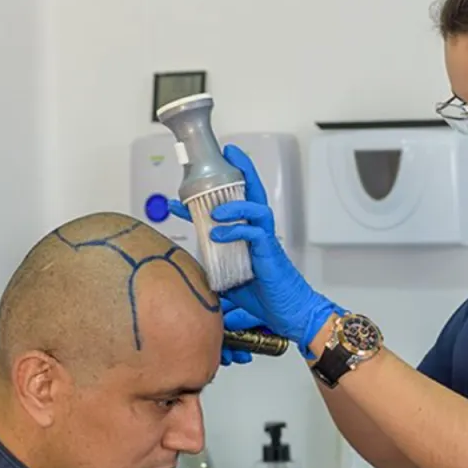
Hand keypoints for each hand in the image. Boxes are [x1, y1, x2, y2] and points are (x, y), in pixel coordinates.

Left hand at [168, 145, 338, 352]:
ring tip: (212, 210)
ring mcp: (265, 240)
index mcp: (248, 236)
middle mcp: (258, 231)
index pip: (227, 208)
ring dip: (233, 203)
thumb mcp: (229, 283)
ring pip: (255, 207)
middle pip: (252, 192)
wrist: (291, 313)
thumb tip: (188, 278)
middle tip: (226, 154)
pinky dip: (235, 230)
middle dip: (241, 170)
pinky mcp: (270, 252)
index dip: (201, 202)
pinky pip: (253, 232)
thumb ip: (212, 274)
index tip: (176, 200)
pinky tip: (218, 234)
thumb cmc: (266, 298)